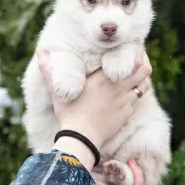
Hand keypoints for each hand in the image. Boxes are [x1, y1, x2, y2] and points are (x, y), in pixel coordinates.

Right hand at [36, 45, 151, 150]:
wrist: (81, 139)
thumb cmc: (69, 113)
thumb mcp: (57, 90)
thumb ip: (48, 69)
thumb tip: (39, 50)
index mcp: (104, 78)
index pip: (129, 59)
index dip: (135, 51)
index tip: (132, 46)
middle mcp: (118, 87)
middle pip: (144, 69)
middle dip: (144, 61)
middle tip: (138, 58)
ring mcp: (125, 101)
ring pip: (145, 84)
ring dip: (143, 78)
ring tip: (137, 73)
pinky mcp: (127, 113)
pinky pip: (138, 99)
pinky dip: (138, 92)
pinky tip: (130, 91)